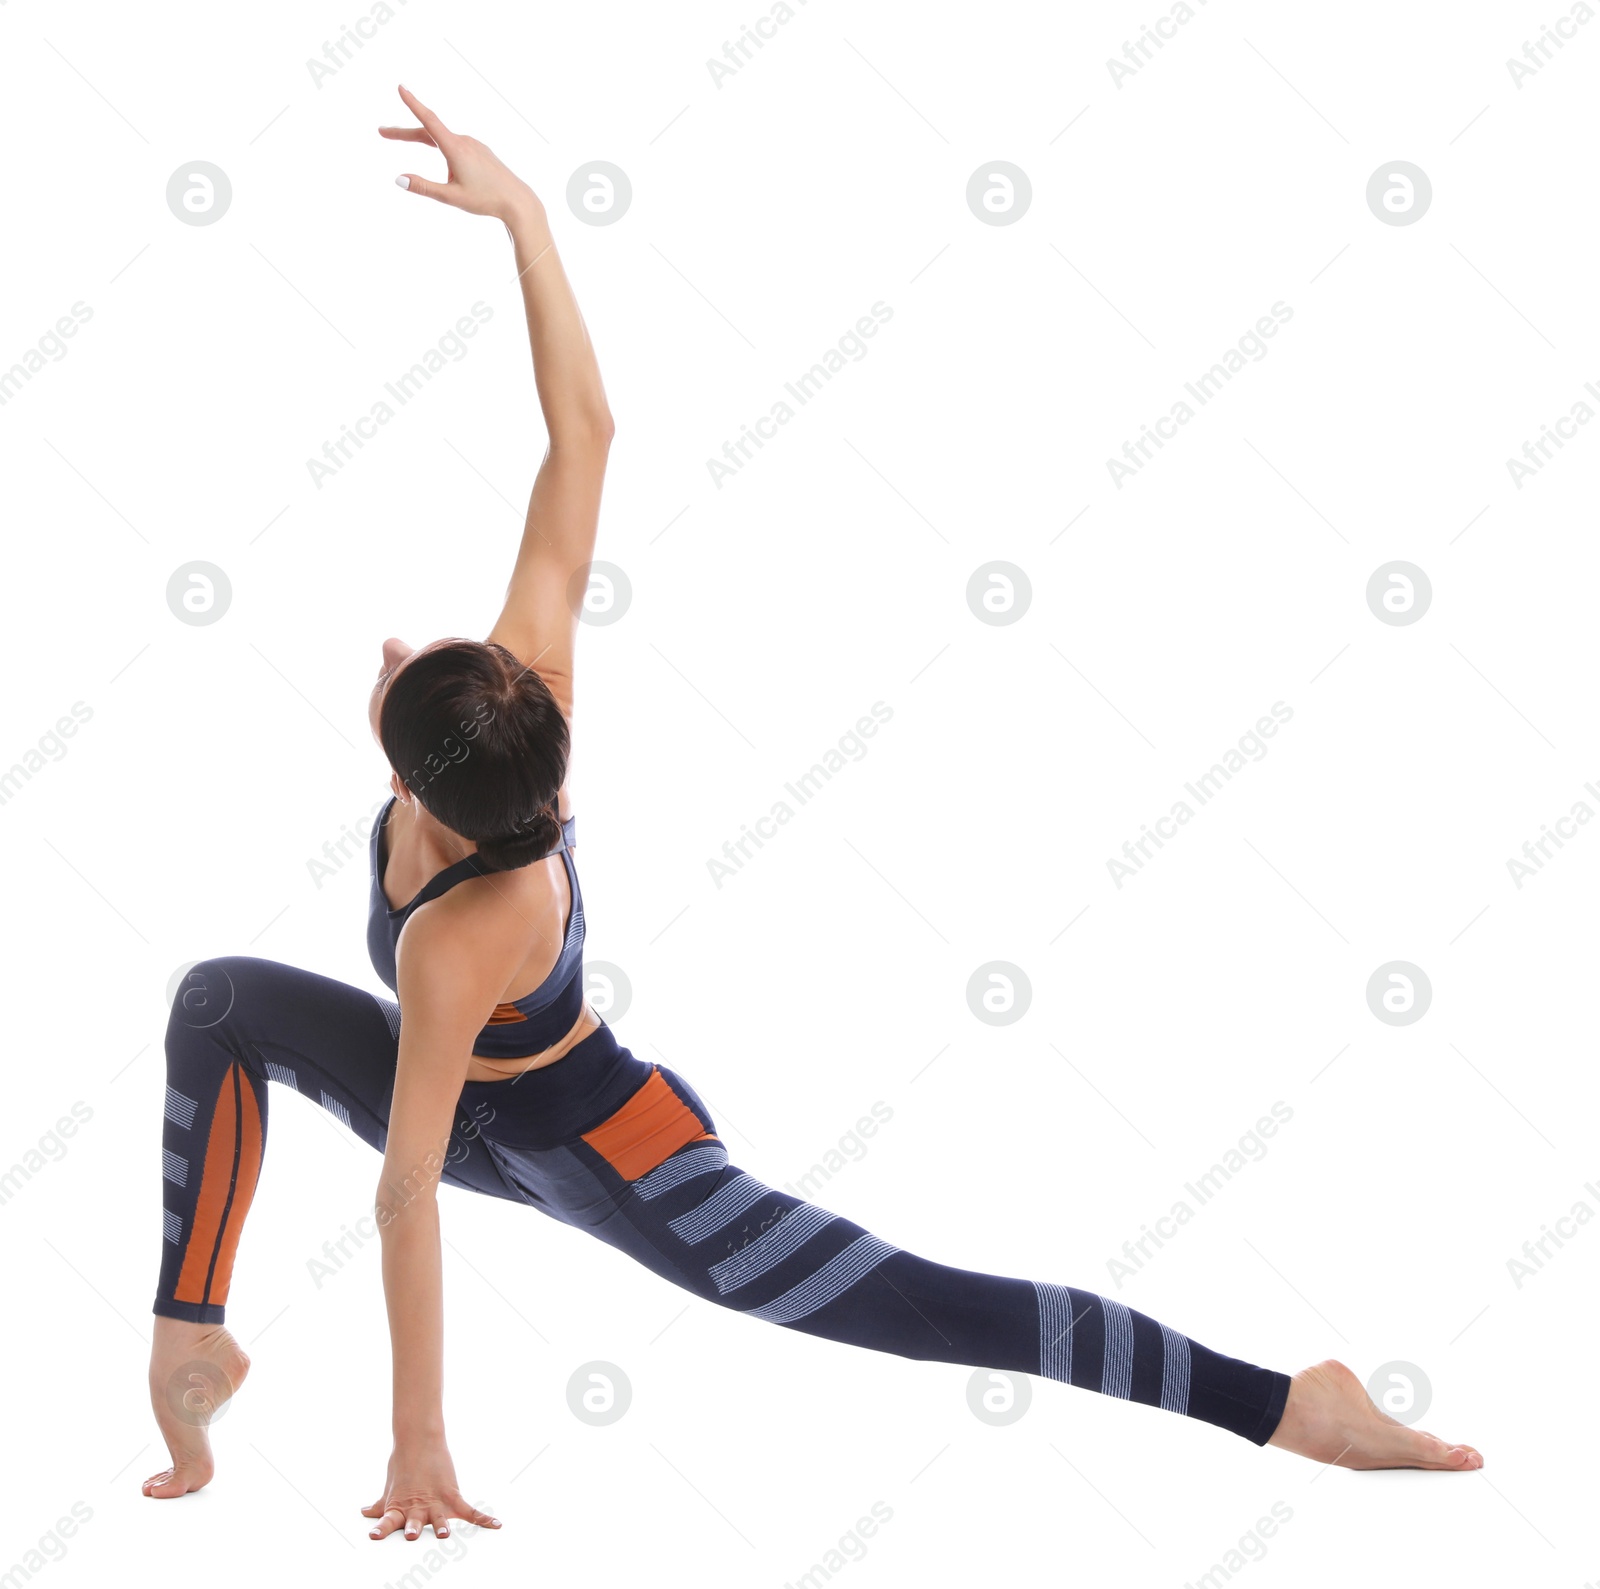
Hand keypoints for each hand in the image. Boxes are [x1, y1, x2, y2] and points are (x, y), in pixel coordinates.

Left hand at [361, 1438, 500, 1541]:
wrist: (419, 1439)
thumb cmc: (403, 1466)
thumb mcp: (391, 1489)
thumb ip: (381, 1506)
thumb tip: (365, 1512)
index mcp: (399, 1507)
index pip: (387, 1521)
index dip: (380, 1529)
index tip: (373, 1535)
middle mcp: (417, 1507)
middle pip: (414, 1522)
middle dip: (413, 1529)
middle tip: (411, 1534)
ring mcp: (435, 1501)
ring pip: (439, 1519)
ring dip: (440, 1527)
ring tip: (443, 1534)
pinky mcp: (452, 1494)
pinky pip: (469, 1510)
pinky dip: (483, 1519)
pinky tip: (495, 1525)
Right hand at [380, 85, 540, 222]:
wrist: (517, 201)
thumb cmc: (486, 200)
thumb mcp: (451, 197)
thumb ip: (424, 187)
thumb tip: (398, 179)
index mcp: (455, 148)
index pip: (428, 121)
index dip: (412, 104)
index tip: (400, 88)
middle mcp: (464, 141)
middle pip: (428, 131)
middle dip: (403, 133)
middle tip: (382, 132)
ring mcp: (473, 145)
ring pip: (441, 139)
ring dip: (421, 139)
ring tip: (403, 140)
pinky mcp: (480, 151)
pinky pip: (455, 145)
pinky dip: (440, 146)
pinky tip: (446, 163)